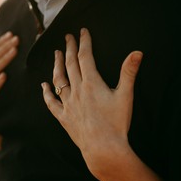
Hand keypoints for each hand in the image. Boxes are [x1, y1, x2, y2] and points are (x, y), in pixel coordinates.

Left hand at [41, 28, 142, 176]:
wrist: (103, 149)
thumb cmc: (116, 123)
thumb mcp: (126, 96)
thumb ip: (129, 72)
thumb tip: (137, 52)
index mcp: (92, 83)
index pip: (86, 57)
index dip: (84, 42)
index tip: (82, 31)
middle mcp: (77, 91)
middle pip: (71, 65)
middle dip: (70, 49)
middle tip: (67, 37)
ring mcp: (68, 105)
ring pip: (59, 80)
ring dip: (57, 65)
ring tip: (56, 54)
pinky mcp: (64, 118)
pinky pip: (52, 103)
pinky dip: (46, 93)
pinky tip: (43, 85)